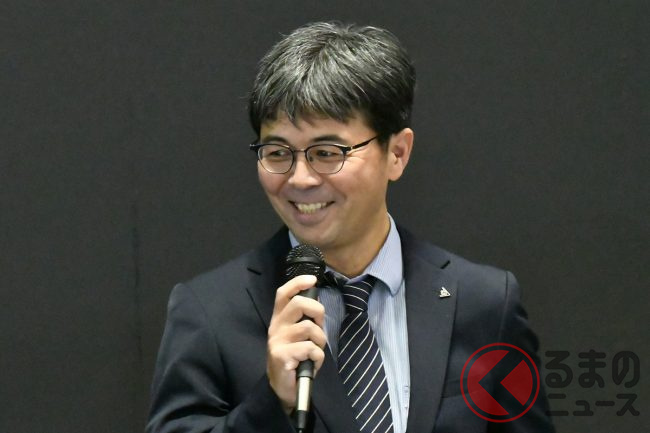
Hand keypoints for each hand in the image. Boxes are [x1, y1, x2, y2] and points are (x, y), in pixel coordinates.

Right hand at [266, 275, 325, 413]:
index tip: (312, 279)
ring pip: (309, 328)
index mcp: (279, 319)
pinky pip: (310, 348)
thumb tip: (317, 302)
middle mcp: (276, 327)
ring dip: (320, 341)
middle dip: (317, 311)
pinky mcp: (281, 356)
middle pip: (298, 304)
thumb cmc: (295, 359)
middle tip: (319, 325)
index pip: (283, 294)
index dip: (297, 283)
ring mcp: (277, 341)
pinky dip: (317, 357)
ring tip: (315, 352)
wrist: (283, 387)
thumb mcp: (298, 336)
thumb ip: (306, 319)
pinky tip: (312, 364)